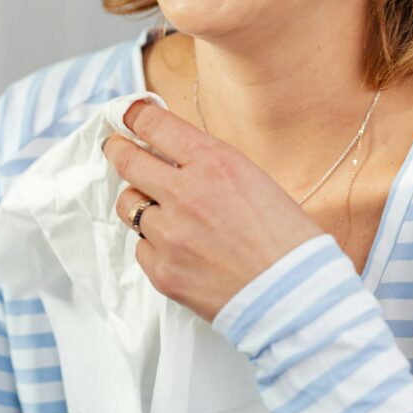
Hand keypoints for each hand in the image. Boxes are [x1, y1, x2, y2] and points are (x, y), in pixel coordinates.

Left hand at [104, 100, 323, 321]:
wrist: (297, 296)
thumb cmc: (287, 239)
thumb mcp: (255, 180)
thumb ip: (210, 166)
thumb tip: (174, 157)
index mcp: (214, 162)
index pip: (154, 124)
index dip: (134, 116)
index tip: (127, 116)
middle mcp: (185, 193)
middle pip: (127, 160)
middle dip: (117, 149)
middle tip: (115, 147)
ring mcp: (169, 234)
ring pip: (128, 205)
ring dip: (140, 202)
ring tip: (162, 211)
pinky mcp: (162, 270)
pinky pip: (141, 247)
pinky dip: (155, 245)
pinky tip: (182, 251)